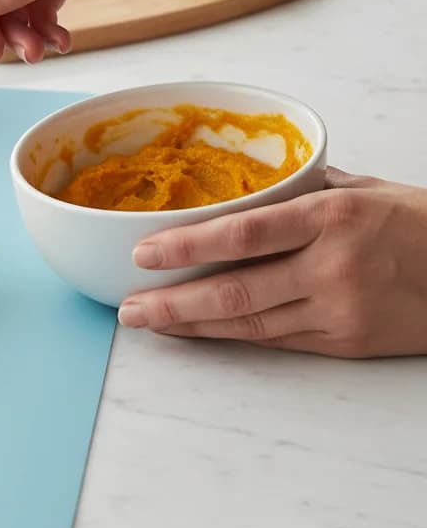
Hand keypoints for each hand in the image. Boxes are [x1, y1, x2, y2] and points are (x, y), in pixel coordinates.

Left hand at [117, 168, 426, 357]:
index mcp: (332, 217)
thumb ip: (301, 189)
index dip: (188, 246)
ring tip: (148, 322)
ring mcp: (339, 312)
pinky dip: (230, 337)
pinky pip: (275, 341)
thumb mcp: (363, 188)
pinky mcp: (345, 343)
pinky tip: (198, 332)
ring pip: (249, 324)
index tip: (142, 253)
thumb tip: (248, 183)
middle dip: (173, 302)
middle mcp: (332, 267)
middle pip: (236, 291)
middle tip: (130, 306)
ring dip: (191, 326)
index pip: (244, 234)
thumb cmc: (420, 223)